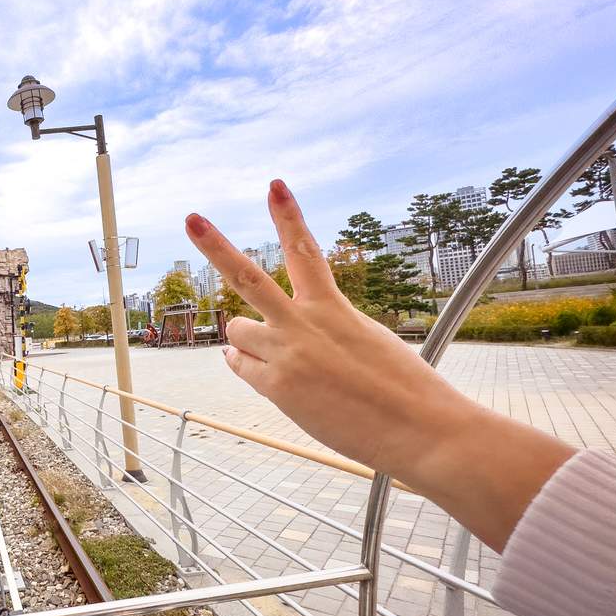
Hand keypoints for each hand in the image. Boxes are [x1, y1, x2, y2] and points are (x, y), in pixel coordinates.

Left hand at [184, 180, 572, 550]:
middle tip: (191, 218)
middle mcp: (304, 324)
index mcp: (334, 307)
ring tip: (282, 358)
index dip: (288, 216)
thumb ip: (320, 332)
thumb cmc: (405, 391)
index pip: (306, 251)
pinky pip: (241, 367)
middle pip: (247, 277)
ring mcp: (287, 355)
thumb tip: (261, 340)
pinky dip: (245, 366)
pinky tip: (263, 374)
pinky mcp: (277, 388)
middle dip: (215, 245)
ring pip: (238, 331)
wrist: (424, 430)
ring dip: (246, 339)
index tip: (274, 185)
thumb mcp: (366, 343)